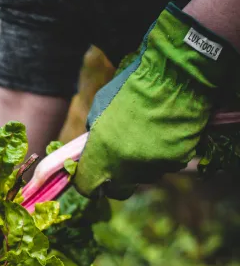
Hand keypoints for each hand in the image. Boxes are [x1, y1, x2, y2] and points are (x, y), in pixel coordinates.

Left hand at [74, 3, 239, 199]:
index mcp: (102, 153)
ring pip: (144, 177)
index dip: (87, 183)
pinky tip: (163, 133)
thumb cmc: (130, 87)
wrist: (173, 75)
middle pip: (118, 190)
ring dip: (141, 165)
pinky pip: (166, 166)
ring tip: (145, 137)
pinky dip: (163, 156)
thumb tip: (92, 151)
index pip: (87, 186)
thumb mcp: (98, 110)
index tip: (91, 175)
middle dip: (115, 181)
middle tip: (118, 163)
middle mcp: (126, 167)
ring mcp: (154, 166)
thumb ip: (94, 137)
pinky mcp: (177, 161)